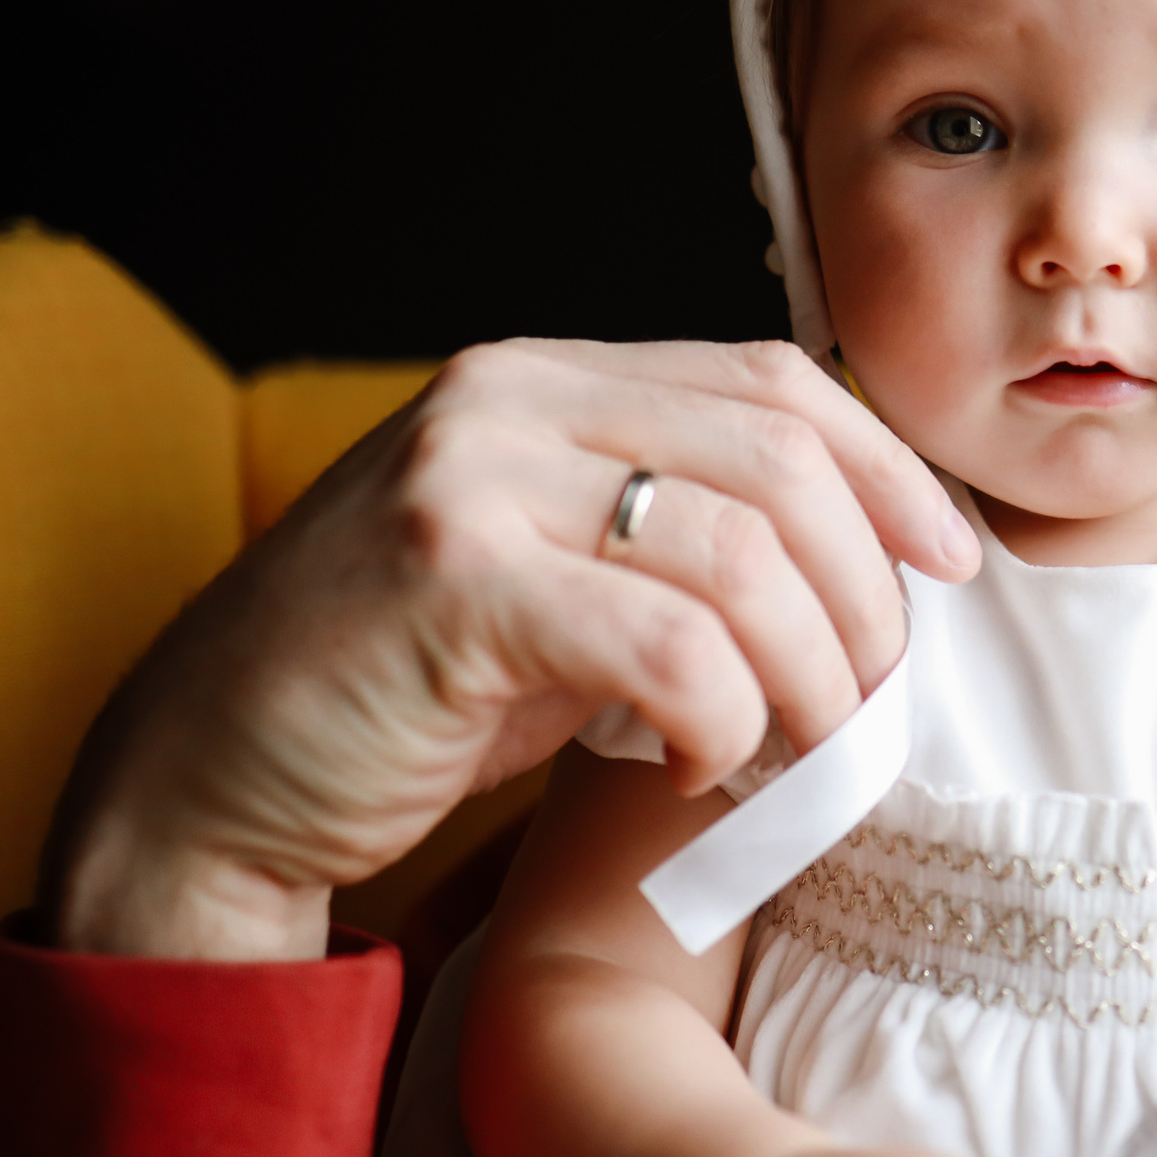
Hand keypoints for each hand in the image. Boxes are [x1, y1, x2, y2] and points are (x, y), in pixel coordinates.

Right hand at [48, 338, 979, 962]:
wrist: (205, 780)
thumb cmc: (406, 689)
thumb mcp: (556, 575)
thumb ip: (676, 534)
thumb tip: (870, 563)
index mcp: (549, 376)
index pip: (777, 385)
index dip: (889, 472)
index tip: (952, 565)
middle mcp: (511, 399)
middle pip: (783, 462)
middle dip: (865, 593)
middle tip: (873, 698)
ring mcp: (473, 480)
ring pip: (744, 557)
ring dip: (812, 675)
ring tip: (803, 750)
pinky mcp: (451, 584)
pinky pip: (670, 647)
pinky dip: (726, 720)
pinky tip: (708, 766)